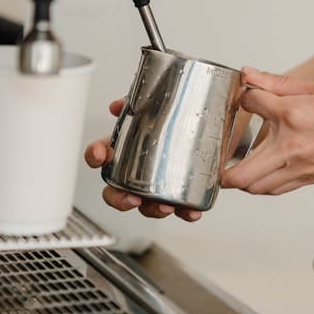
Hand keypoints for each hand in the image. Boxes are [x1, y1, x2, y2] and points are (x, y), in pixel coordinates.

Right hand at [84, 99, 202, 221]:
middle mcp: (139, 169)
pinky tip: (192, 210)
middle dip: (119, 199)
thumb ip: (141, 100)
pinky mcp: (182, 192)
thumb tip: (118, 104)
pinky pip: (179, 209)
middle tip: (131, 198)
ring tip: (165, 206)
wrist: (218, 129)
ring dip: (151, 210)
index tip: (101, 155)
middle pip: (116, 191)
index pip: (103, 153)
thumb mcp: (165, 102)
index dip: (95, 155)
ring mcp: (159, 184)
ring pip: (144, 206)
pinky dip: (184, 213)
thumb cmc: (187, 115)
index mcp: (129, 146)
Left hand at [221, 68, 313, 194]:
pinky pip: (278, 189)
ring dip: (241, 178)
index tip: (245, 94)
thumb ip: (279, 83)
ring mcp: (303, 168)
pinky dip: (264, 183)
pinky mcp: (312, 180)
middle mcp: (294, 146)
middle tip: (216, 155)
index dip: (243, 97)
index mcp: (295, 114)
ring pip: (257, 187)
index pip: (250, 105)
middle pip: (241, 173)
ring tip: (235, 164)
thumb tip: (250, 75)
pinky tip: (262, 170)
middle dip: (222, 166)